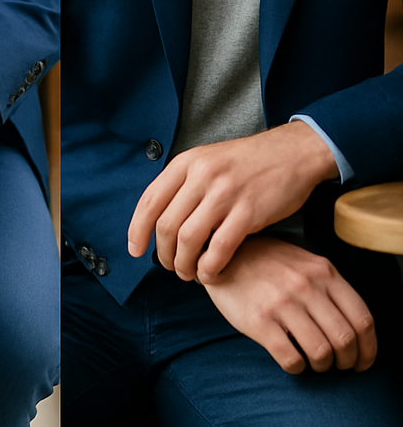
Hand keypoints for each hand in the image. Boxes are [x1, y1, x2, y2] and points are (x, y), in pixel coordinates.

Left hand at [127, 123, 338, 282]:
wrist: (292, 152)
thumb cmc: (248, 161)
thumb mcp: (208, 159)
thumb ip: (183, 184)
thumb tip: (158, 219)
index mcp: (186, 163)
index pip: (149, 201)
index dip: (137, 230)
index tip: (135, 250)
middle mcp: (201, 176)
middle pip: (166, 225)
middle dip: (163, 254)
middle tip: (169, 266)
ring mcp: (225, 194)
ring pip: (188, 239)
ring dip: (183, 264)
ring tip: (188, 273)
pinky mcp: (249, 212)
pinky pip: (219, 249)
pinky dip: (209, 267)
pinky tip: (209, 274)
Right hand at [200, 235, 376, 373]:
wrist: (222, 254)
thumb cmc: (268, 263)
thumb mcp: (305, 263)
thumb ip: (330, 287)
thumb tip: (356, 328)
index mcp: (323, 272)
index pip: (362, 319)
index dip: (368, 349)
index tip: (362, 362)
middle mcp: (306, 286)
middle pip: (345, 340)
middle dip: (347, 362)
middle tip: (340, 366)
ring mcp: (282, 303)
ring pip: (321, 352)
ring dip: (322, 366)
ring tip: (315, 363)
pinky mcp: (259, 321)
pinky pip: (291, 358)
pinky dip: (298, 368)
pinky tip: (293, 361)